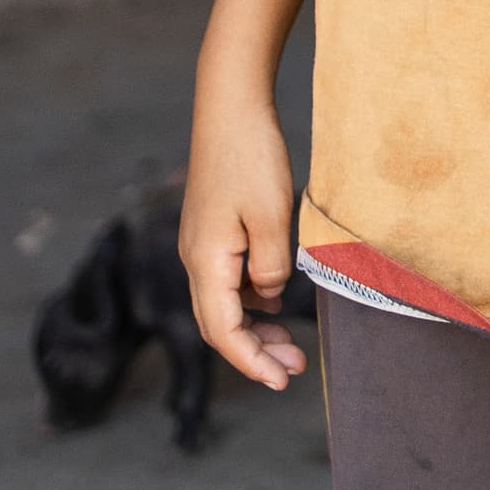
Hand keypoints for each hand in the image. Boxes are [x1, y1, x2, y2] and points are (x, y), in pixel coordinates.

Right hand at [182, 83, 309, 389]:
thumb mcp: (272, 216)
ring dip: (255, 329)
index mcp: (206, 262)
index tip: (282, 381)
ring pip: (224, 304)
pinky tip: (278, 304)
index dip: (251, 362)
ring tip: (292, 347)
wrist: (230, 108)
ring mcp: (201, 245)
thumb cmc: (251, 158)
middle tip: (294, 370)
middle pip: (220, 325)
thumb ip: (272, 267)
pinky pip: (228, 280)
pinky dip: (252, 301)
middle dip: (255, 353)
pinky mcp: (212, 231)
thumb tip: (270, 296)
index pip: (223, 332)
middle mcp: (195, 259)